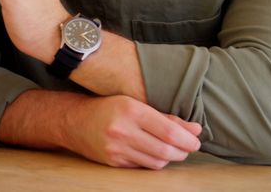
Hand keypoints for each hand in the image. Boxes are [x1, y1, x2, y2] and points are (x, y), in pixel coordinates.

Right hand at [66, 95, 202, 169]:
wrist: (75, 121)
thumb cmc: (109, 109)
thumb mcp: (136, 104)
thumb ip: (166, 118)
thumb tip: (196, 130)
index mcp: (130, 110)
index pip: (169, 131)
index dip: (188, 139)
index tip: (196, 140)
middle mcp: (122, 130)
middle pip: (165, 150)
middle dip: (182, 151)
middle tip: (187, 147)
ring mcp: (116, 149)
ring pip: (157, 162)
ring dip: (169, 158)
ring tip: (171, 149)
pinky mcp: (113, 162)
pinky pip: (143, 166)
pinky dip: (153, 161)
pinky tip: (152, 152)